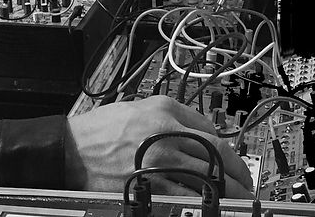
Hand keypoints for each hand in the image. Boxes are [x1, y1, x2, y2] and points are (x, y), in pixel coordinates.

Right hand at [65, 95, 254, 198]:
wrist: (69, 150)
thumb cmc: (98, 130)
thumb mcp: (135, 108)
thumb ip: (168, 116)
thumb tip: (198, 130)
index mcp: (163, 110)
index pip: (211, 128)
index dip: (228, 148)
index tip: (233, 159)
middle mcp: (166, 131)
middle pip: (218, 153)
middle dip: (237, 171)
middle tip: (244, 182)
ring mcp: (160, 160)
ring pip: (209, 177)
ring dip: (228, 191)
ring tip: (235, 198)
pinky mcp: (151, 184)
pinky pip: (188, 196)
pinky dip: (203, 203)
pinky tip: (210, 207)